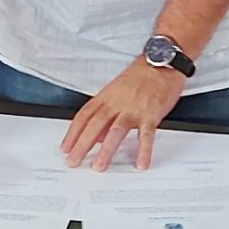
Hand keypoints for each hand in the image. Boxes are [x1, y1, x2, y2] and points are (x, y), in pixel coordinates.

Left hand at [62, 59, 185, 171]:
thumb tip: (97, 136)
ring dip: (106, 150)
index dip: (72, 133)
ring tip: (99, 166)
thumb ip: (105, 113)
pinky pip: (146, 135)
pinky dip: (143, 150)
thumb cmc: (141, 75)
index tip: (65, 148)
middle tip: (73, 161)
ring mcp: (134, 109)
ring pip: (116, 131)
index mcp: (106, 97)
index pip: (84, 116)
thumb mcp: (116, 90)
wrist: (162, 63)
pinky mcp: (151, 114)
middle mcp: (117, 103)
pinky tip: (140, 163)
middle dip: (82, 145)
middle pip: (95, 125)